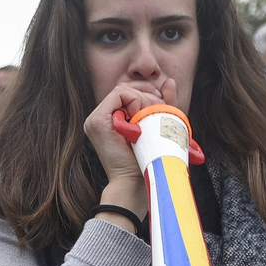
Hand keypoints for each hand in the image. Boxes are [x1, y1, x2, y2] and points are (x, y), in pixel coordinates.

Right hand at [83, 79, 174, 220]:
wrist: (135, 184)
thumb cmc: (147, 161)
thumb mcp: (159, 128)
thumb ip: (165, 105)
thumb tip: (169, 81)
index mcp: (111, 120)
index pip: (128, 93)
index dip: (146, 93)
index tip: (162, 104)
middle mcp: (100, 118)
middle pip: (125, 88)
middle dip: (147, 93)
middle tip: (161, 108)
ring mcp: (96, 120)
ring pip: (122, 89)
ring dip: (143, 98)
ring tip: (151, 116)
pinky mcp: (98, 121)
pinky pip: (118, 95)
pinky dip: (135, 100)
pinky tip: (142, 117)